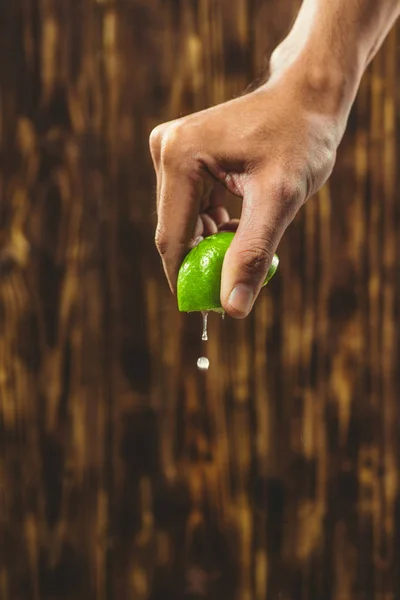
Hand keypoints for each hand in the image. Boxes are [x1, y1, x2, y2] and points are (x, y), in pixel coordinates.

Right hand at [150, 69, 344, 317]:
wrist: (308, 98)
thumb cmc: (300, 140)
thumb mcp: (279, 200)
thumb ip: (251, 254)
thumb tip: (232, 310)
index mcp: (179, 156)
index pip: (172, 236)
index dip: (185, 278)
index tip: (204, 310)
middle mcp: (166, 149)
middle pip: (175, 229)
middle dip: (201, 262)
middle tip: (232, 288)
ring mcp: (172, 150)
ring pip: (184, 221)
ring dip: (210, 245)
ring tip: (245, 249)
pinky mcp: (184, 155)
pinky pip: (191, 206)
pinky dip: (213, 227)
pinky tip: (239, 228)